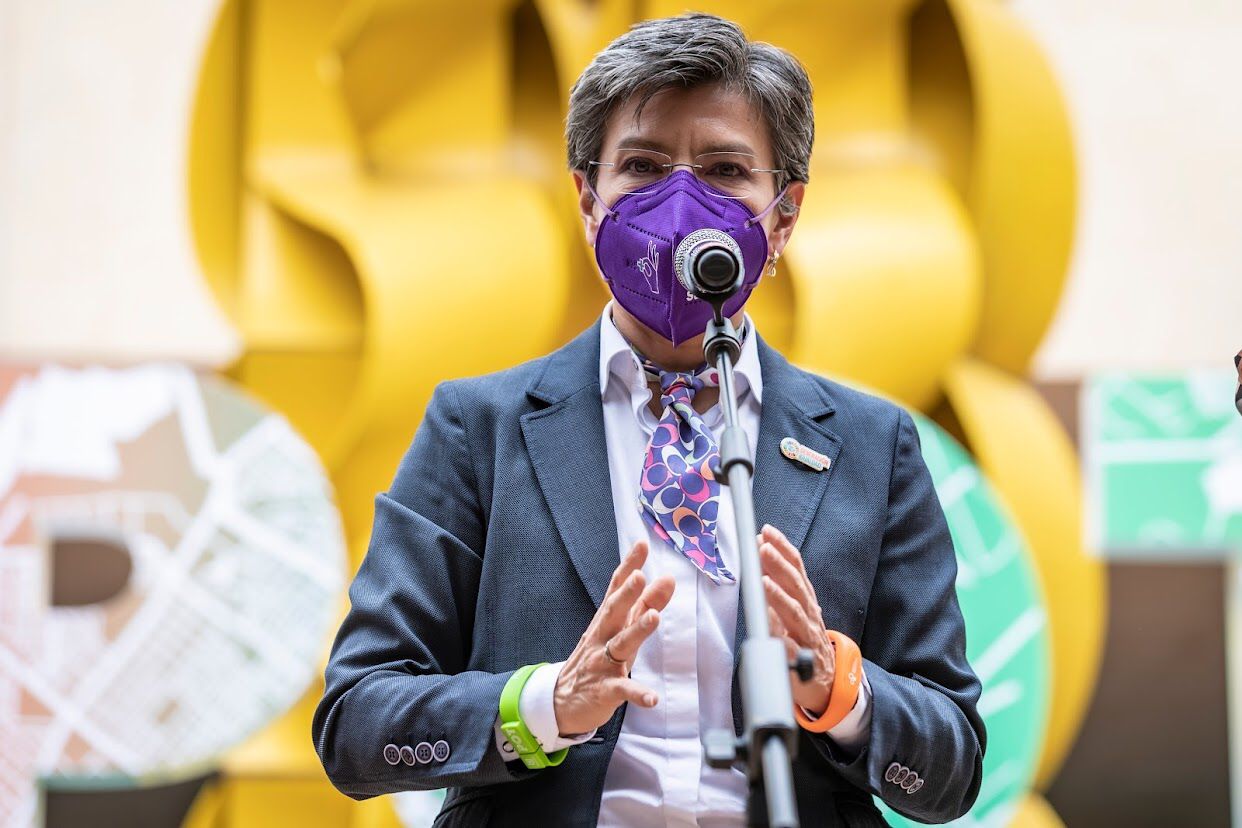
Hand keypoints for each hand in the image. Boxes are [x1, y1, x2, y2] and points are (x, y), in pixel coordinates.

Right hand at [552, 541, 675, 735]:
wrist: (563, 701)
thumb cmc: (599, 658)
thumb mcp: (621, 630)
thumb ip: (645, 604)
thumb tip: (667, 579)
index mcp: (607, 620)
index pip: (616, 588)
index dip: (628, 566)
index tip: (641, 544)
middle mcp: (602, 637)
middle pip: (614, 612)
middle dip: (627, 593)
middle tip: (640, 576)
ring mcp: (602, 663)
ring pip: (620, 644)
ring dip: (637, 630)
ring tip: (653, 617)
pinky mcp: (605, 691)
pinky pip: (623, 690)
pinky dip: (637, 693)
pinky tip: (652, 698)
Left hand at [758, 523, 836, 714]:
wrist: (826, 681)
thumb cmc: (803, 640)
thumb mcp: (794, 610)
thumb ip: (779, 587)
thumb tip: (760, 559)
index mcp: (805, 599)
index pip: (796, 569)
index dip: (783, 549)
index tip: (767, 532)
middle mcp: (810, 615)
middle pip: (795, 586)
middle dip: (779, 566)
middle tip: (763, 548)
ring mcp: (808, 637)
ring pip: (795, 614)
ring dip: (779, 597)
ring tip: (764, 582)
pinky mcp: (804, 661)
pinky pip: (790, 648)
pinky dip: (780, 636)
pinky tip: (769, 626)